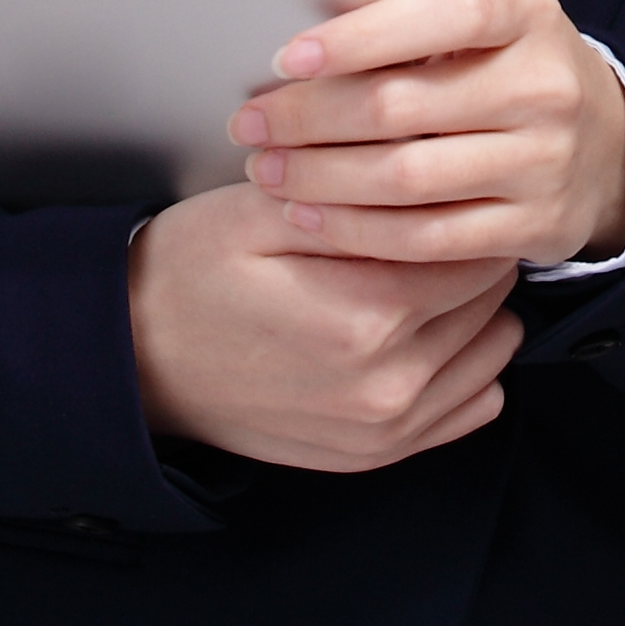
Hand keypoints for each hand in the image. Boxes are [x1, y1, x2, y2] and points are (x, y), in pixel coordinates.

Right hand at [127, 183, 521, 473]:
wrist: (132, 361)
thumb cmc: (189, 280)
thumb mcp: (259, 208)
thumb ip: (355, 192)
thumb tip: (429, 171)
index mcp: (364, 318)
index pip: (479, 249)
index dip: (461, 207)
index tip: (438, 191)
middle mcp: (386, 386)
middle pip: (491, 298)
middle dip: (468, 254)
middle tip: (424, 228)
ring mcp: (383, 431)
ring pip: (491, 350)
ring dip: (471, 310)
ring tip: (418, 278)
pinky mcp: (376, 453)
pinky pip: (472, 405)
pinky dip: (463, 364)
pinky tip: (420, 330)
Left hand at [233, 0, 624, 266]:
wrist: (605, 145)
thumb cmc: (511, 70)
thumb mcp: (485, 26)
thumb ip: (411, 25)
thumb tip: (302, 32)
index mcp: (527, 13)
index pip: (441, 17)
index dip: (358, 38)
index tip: (286, 59)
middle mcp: (544, 85)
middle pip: (403, 106)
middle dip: (309, 117)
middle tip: (249, 124)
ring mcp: (545, 160)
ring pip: (407, 178)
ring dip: (320, 177)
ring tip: (266, 170)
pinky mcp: (534, 226)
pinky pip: (427, 238)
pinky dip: (357, 231)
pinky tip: (310, 217)